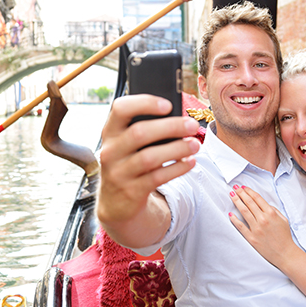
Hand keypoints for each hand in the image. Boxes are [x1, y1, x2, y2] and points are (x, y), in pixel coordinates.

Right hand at [97, 95, 199, 227]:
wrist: (116, 202)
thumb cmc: (129, 163)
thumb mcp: (127, 145)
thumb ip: (145, 130)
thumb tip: (178, 119)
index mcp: (110, 132)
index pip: (120, 109)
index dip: (144, 103)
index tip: (168, 105)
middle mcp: (111, 151)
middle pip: (139, 133)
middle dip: (170, 127)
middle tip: (191, 125)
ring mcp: (119, 173)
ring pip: (149, 157)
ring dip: (177, 149)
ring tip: (195, 144)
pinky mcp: (132, 191)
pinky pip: (157, 177)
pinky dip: (177, 168)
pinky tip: (190, 162)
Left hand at [228, 185, 299, 268]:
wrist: (285, 254)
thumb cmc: (285, 236)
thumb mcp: (283, 219)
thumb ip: (274, 210)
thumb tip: (263, 204)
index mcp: (271, 213)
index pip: (257, 198)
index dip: (249, 191)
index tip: (243, 187)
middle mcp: (263, 219)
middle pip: (249, 202)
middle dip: (241, 193)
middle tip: (235, 187)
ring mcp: (256, 229)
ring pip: (244, 211)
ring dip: (236, 201)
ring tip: (231, 195)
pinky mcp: (251, 238)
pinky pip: (240, 226)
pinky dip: (234, 219)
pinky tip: (230, 214)